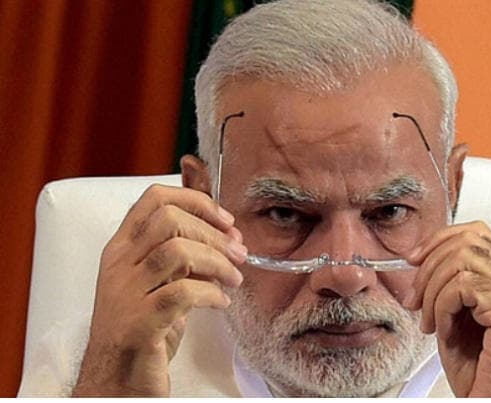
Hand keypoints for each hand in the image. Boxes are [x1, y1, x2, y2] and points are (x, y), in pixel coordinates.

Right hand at [73, 185, 245, 395]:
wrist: (114, 381)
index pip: (153, 199)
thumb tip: (227, 239)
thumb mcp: (159, 285)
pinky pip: (183, 292)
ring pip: (177, 251)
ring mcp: (126, 293)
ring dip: (217, 261)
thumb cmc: (142, 332)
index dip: (196, 201)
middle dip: (213, 232)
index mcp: (122, 250)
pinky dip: (212, 293)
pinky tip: (221, 302)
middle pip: (168, 219)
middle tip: (238, 251)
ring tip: (233, 279)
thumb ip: (184, 259)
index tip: (225, 220)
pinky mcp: (140, 323)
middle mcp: (119, 265)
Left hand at [404, 221, 490, 396]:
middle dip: (429, 266)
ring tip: (430, 321)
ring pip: (462, 260)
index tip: (414, 259)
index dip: (440, 240)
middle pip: (468, 240)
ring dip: (433, 290)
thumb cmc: (482, 371)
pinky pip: (463, 287)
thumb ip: (448, 285)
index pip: (477, 234)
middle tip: (416, 299)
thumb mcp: (457, 317)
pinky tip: (443, 330)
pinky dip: (442, 307)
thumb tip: (420, 260)